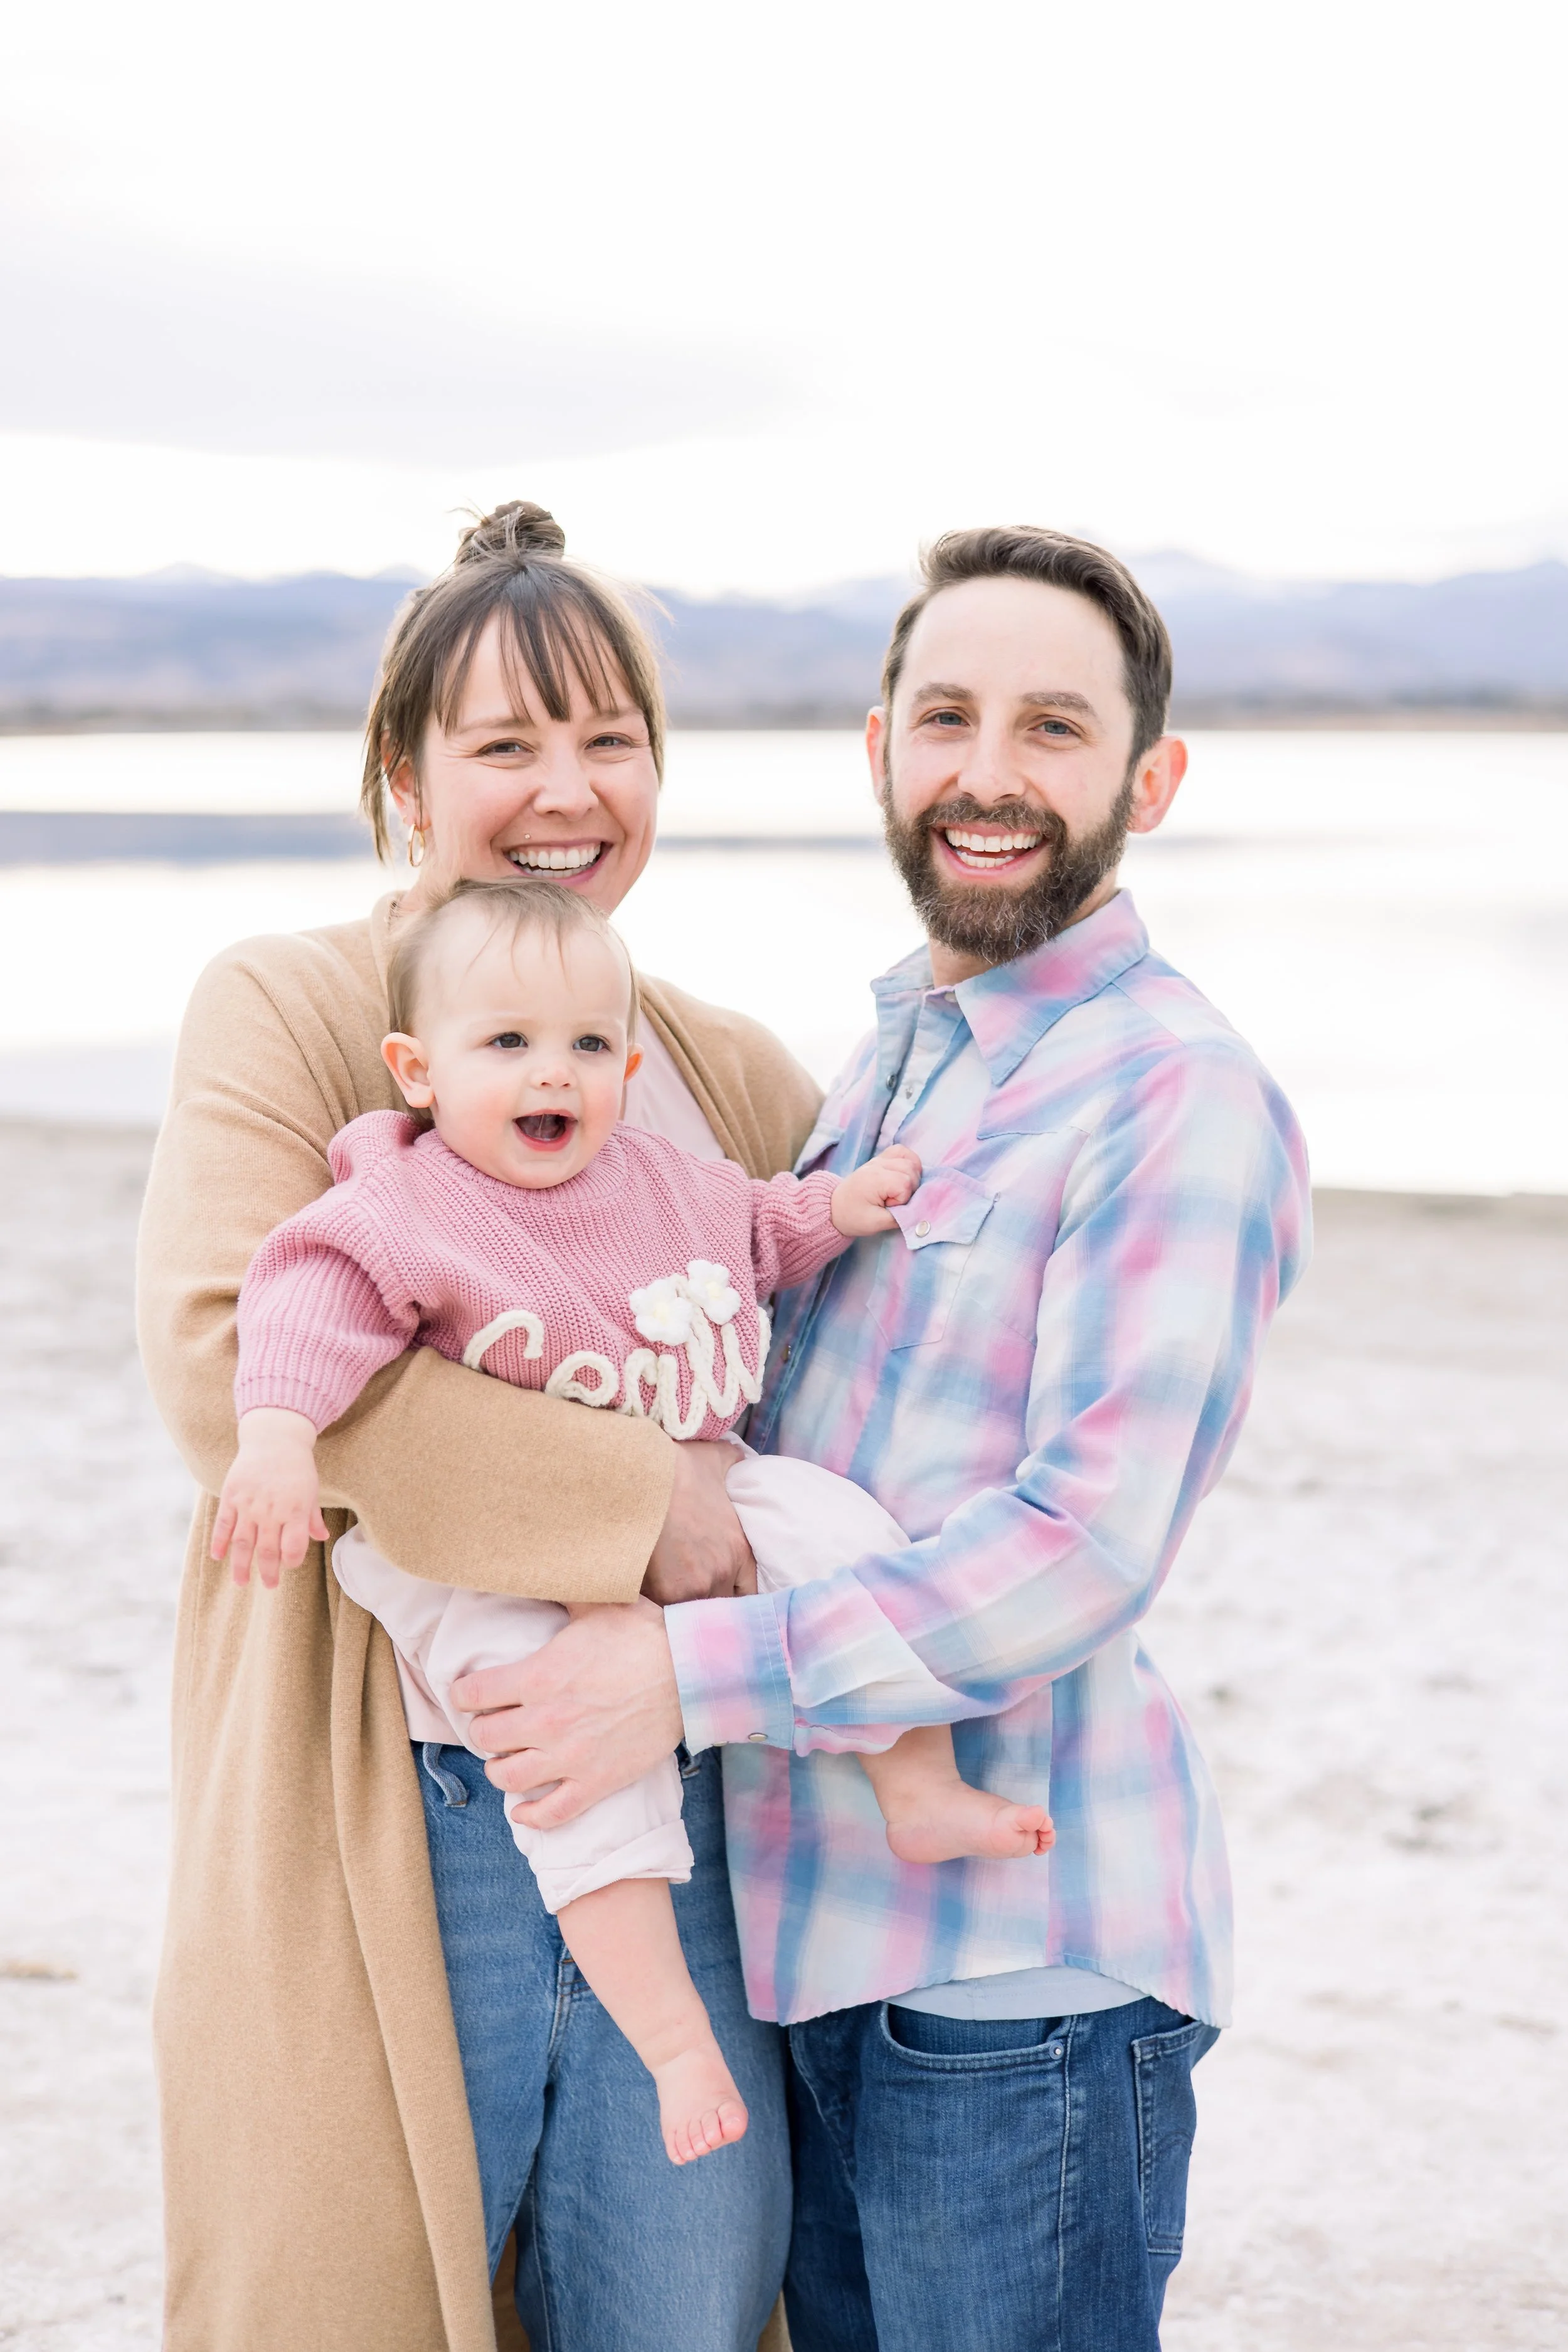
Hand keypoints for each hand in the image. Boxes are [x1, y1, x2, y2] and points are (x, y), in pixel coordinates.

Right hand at [211, 1408, 328, 1588]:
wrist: (274, 1438)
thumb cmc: (297, 1466)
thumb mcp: (311, 1490)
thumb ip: (312, 1517)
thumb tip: (321, 1538)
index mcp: (295, 1510)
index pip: (292, 1547)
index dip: (291, 1561)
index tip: (289, 1565)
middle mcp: (271, 1511)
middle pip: (267, 1550)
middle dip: (268, 1572)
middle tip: (270, 1585)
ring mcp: (249, 1504)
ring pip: (242, 1543)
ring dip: (241, 1565)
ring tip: (241, 1582)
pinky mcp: (231, 1496)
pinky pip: (223, 1524)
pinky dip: (219, 1542)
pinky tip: (218, 1557)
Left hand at [451, 1598, 684, 1828]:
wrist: (692, 1674)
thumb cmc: (645, 1634)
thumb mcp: (596, 1602)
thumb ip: (560, 1589)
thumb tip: (536, 1565)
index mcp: (537, 1677)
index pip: (471, 1694)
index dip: (464, 1693)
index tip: (469, 1693)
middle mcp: (545, 1721)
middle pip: (484, 1738)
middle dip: (484, 1728)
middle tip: (496, 1722)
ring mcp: (570, 1757)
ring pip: (508, 1778)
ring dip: (501, 1768)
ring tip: (508, 1758)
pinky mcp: (596, 1782)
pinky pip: (550, 1814)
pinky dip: (530, 1815)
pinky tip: (524, 1807)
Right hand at [642, 1439, 756, 1602]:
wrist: (636, 1476)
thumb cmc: (676, 1467)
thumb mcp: (716, 1458)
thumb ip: (736, 1464)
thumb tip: (743, 1459)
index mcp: (739, 1548)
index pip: (750, 1591)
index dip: (735, 1591)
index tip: (722, 1587)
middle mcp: (721, 1573)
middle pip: (722, 1605)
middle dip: (709, 1600)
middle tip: (692, 1591)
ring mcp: (692, 1586)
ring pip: (693, 1612)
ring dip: (684, 1604)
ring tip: (669, 1594)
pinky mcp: (663, 1593)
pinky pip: (666, 1611)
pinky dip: (659, 1603)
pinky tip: (650, 1591)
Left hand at [830, 1145, 922, 1237]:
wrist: (834, 1208)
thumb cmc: (853, 1217)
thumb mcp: (876, 1224)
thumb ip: (900, 1218)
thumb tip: (920, 1211)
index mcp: (875, 1179)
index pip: (905, 1184)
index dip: (903, 1199)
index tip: (889, 1207)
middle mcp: (878, 1165)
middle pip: (911, 1169)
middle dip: (910, 1188)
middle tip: (894, 1200)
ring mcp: (879, 1160)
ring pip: (910, 1159)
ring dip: (912, 1176)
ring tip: (900, 1189)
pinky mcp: (880, 1159)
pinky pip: (902, 1151)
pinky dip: (909, 1162)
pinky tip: (904, 1175)